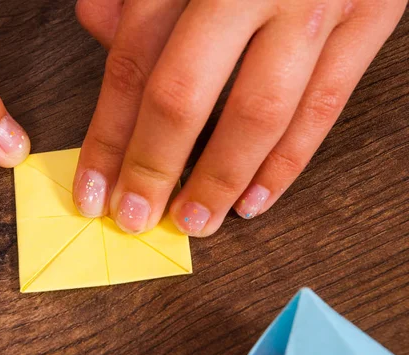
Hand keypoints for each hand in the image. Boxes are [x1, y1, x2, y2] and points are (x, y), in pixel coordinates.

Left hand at [73, 0, 405, 235]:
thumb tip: (100, 30)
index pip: (131, 65)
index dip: (108, 138)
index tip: (94, 190)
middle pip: (184, 97)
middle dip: (154, 169)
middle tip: (134, 219)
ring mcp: (313, 5)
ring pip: (257, 115)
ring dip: (218, 181)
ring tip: (193, 222)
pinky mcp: (370, 16)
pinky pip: (323, 108)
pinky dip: (287, 164)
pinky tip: (255, 200)